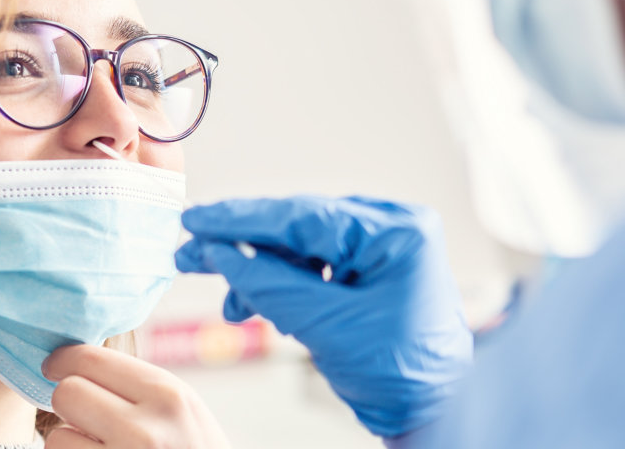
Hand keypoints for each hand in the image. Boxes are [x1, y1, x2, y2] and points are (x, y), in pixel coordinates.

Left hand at [41, 344, 229, 448]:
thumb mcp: (185, 412)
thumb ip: (139, 387)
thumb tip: (74, 363)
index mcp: (168, 397)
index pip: (88, 360)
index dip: (64, 362)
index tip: (56, 367)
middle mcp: (143, 431)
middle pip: (66, 394)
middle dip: (70, 406)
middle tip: (84, 417)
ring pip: (56, 437)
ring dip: (69, 445)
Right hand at [175, 196, 471, 437]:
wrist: (433, 410)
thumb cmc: (403, 371)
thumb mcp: (327, 326)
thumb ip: (270, 284)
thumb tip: (221, 253)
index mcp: (395, 231)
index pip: (302, 215)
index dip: (242, 219)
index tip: (197, 221)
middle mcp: (391, 230)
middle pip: (299, 228)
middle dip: (244, 248)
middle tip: (191, 254)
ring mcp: (381, 250)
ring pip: (302, 250)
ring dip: (262, 275)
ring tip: (233, 305)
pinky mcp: (370, 272)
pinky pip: (315, 268)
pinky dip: (284, 288)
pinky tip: (262, 308)